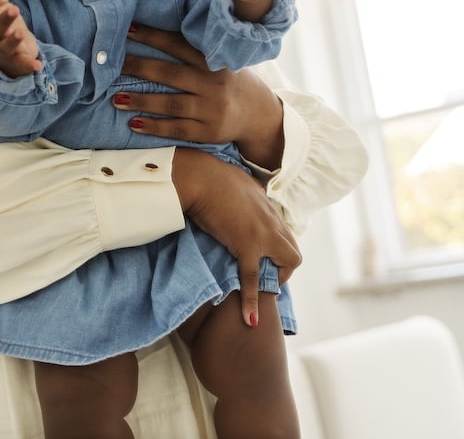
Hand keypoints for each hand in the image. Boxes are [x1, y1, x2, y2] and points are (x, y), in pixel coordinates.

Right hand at [0, 0, 41, 77]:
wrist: (7, 58)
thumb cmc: (2, 29)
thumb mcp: (0, 10)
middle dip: (3, 20)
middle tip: (14, 9)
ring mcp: (5, 52)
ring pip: (6, 47)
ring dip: (13, 40)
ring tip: (21, 32)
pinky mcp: (17, 62)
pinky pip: (22, 64)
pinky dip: (29, 65)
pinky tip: (37, 64)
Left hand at [117, 24, 284, 169]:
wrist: (259, 114)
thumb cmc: (229, 80)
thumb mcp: (220, 61)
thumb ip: (195, 51)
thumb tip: (153, 34)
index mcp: (213, 61)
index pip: (178, 45)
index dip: (153, 36)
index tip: (128, 29)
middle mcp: (212, 83)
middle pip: (169, 74)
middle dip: (139, 68)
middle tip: (112, 65)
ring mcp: (211, 109)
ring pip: (170, 104)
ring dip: (141, 101)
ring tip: (116, 99)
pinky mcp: (209, 132)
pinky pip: (177, 129)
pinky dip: (155, 127)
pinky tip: (134, 124)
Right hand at [172, 148, 301, 326]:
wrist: (198, 177)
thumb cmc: (207, 173)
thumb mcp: (233, 179)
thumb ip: (243, 190)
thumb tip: (238, 192)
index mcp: (265, 203)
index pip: (281, 229)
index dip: (275, 246)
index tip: (263, 255)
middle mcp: (270, 218)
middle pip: (293, 246)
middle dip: (284, 263)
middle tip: (266, 273)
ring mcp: (262, 232)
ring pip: (289, 260)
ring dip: (278, 276)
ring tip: (263, 290)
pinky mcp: (246, 245)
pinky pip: (252, 277)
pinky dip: (252, 300)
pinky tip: (250, 319)